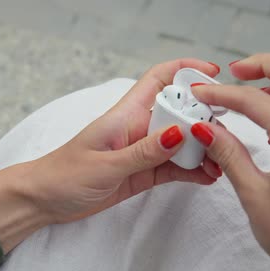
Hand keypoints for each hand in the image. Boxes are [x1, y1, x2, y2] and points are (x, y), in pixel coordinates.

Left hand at [25, 59, 222, 223]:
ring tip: (221, 163)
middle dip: (204, 118)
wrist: (45, 200)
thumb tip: (180, 133)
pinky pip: (174, 167)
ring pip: (181, 142)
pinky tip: (207, 177)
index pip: (159, 79)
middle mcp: (139, 128)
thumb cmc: (65, 174)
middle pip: (180, 112)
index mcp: (126, 115)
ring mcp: (143, 151)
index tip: (212, 75)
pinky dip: (192, 171)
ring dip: (202, 150)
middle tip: (225, 136)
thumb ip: (143, 152)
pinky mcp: (144, 173)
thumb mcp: (105, 164)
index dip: (185, 70)